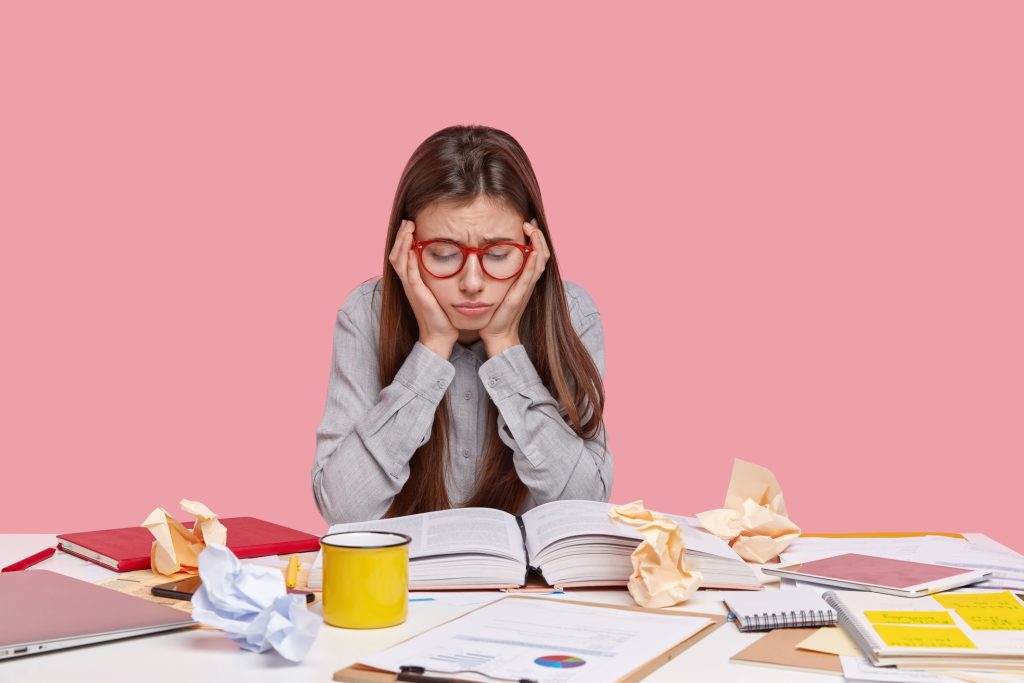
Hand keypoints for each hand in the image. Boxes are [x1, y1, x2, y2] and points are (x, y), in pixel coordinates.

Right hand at [388, 219, 458, 357]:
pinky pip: (410, 276)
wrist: (440, 335)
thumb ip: (438, 275)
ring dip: (402, 244)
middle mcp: (408, 284)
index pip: (401, 256)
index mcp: (412, 282)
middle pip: (396, 255)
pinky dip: (409, 262)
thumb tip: (449, 259)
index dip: (403, 240)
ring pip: (399, 262)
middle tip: (407, 221)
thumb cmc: (442, 314)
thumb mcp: (438, 290)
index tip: (410, 224)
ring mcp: (412, 290)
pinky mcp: (419, 296)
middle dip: (400, 237)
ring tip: (408, 229)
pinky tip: (412, 250)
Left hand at [480, 219, 549, 357]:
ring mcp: (526, 289)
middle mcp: (529, 283)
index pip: (537, 254)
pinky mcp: (519, 296)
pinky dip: (533, 263)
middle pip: (543, 255)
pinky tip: (533, 251)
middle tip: (531, 222)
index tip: (530, 223)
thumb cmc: (495, 312)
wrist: (496, 333)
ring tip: (533, 229)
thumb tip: (488, 254)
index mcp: (525, 279)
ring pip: (540, 262)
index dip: (537, 238)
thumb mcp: (499, 287)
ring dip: (538, 244)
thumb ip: (499, 273)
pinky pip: (529, 277)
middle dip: (539, 236)